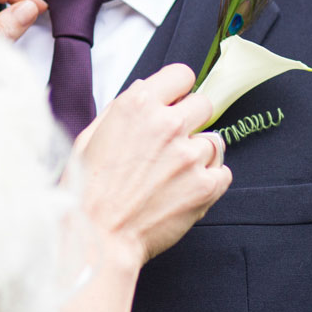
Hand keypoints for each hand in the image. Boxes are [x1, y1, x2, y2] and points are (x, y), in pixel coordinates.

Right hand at [69, 63, 230, 269]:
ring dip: (200, 153)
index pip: (181, 74)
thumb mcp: (91, 136)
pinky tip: (186, 189)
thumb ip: (121, 110)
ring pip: (215, 141)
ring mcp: (189, 155)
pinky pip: (223, 172)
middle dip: (191, 120)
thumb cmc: (87, 190)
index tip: (176, 102)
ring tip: (176, 173)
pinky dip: (209, 180)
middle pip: (204, 103)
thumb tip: (144, 91)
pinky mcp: (205, 185)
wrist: (97, 237)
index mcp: (137, 106)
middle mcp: (167, 124)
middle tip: (175, 142)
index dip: (178, 90)